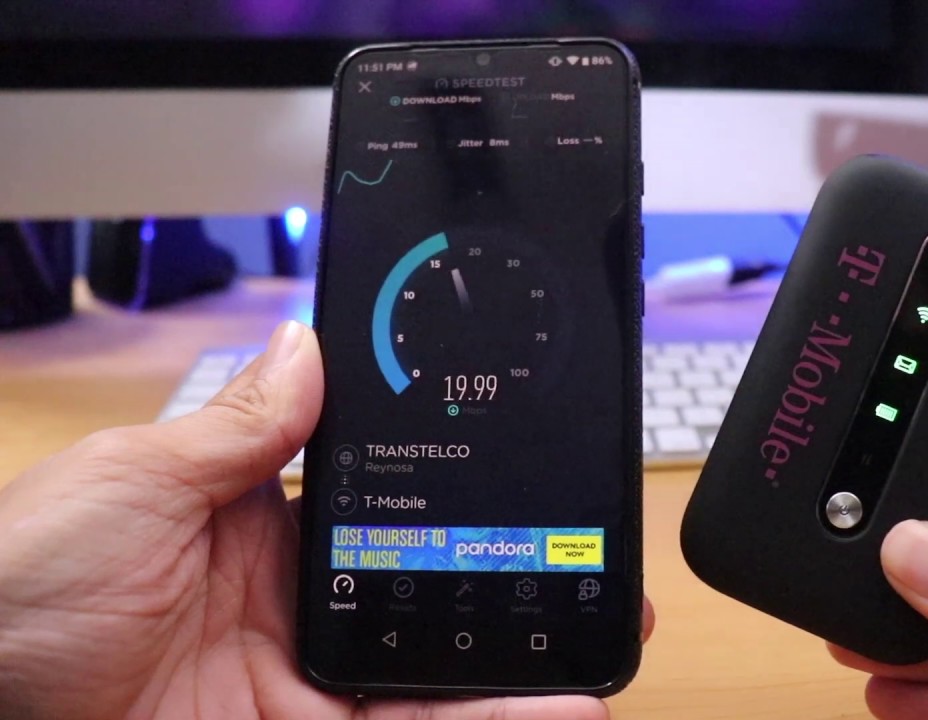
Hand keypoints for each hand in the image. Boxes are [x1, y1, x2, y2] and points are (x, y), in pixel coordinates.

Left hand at [0, 321, 653, 719]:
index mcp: (260, 519)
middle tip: (597, 566)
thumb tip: (311, 343)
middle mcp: (295, 599)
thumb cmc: (20, 578)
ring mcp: (302, 679)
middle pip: (430, 587)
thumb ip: (244, 428)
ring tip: (602, 647)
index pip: (387, 497)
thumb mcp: (138, 480)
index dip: (461, 489)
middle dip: (517, 576)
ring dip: (523, 661)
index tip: (530, 474)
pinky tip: (556, 711)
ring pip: (436, 670)